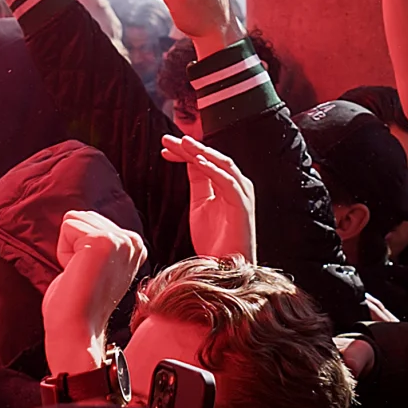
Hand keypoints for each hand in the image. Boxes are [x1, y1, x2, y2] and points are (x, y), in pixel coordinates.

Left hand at [42, 207, 150, 378]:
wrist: (76, 331)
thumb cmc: (78, 302)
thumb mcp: (96, 264)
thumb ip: (96, 241)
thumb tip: (78, 216)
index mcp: (135, 245)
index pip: (92, 220)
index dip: (80, 248)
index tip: (90, 276)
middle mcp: (132, 241)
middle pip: (83, 216)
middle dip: (73, 245)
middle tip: (83, 276)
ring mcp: (120, 241)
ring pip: (74, 219)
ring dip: (68, 249)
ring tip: (81, 276)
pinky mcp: (102, 242)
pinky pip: (67, 226)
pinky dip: (63, 251)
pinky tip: (76, 273)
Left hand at [166, 133, 256, 260]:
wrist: (224, 269)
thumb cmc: (214, 241)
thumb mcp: (200, 204)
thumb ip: (198, 182)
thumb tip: (189, 159)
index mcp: (227, 186)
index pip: (206, 161)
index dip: (186, 152)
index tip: (164, 148)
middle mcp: (237, 186)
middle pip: (213, 158)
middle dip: (190, 147)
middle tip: (167, 139)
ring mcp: (242, 195)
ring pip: (223, 164)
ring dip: (201, 152)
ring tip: (182, 143)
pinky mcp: (243, 206)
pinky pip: (228, 182)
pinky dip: (212, 169)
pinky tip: (196, 161)